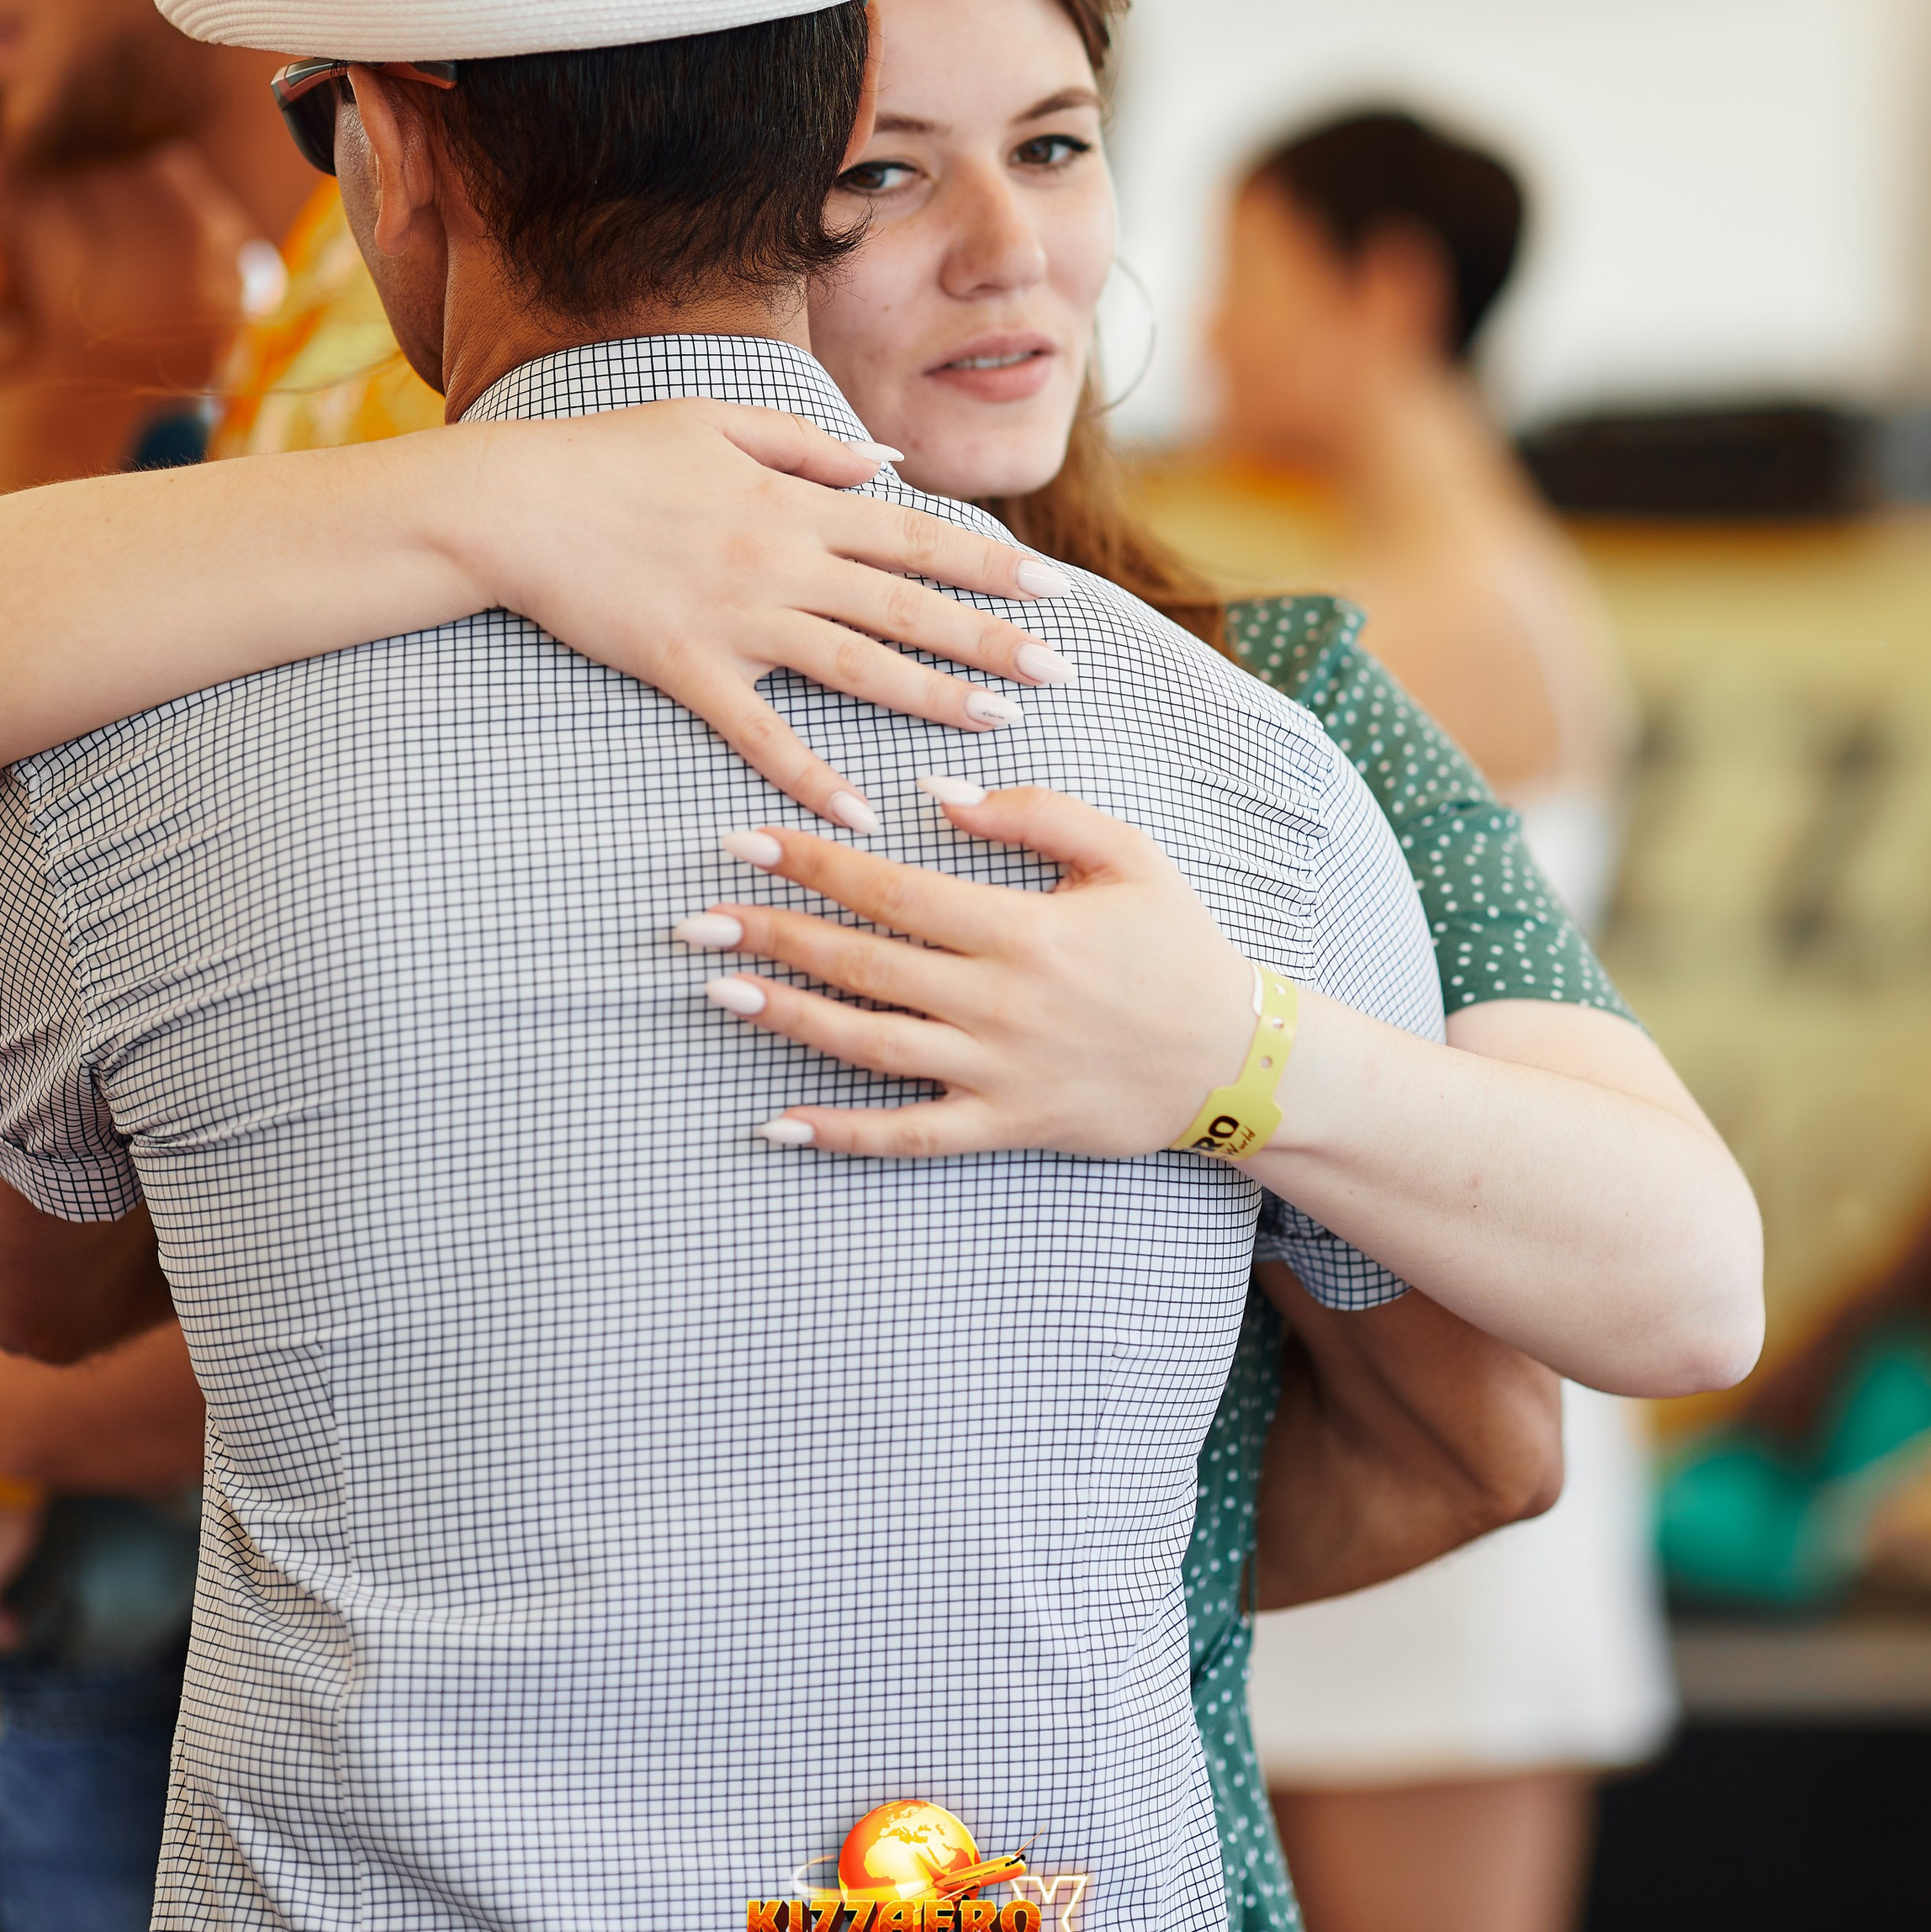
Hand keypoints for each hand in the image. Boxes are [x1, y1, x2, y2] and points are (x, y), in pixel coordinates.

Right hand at [457, 404, 1072, 830]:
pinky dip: (813, 775)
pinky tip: (862, 811)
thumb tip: (889, 465)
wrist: (516, 503)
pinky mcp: (688, 668)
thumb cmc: (610, 454)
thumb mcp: (715, 420)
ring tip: (998, 726)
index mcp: (795, 500)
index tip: (1057, 588)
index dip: (994, 563)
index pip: (918, 534)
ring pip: (858, 665)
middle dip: (994, 639)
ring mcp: (737, 618)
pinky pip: (762, 732)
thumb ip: (809, 444)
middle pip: (910, 603)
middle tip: (1063, 673)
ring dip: (933, 698)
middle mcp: (782, 558)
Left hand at [674, 781, 1260, 1154]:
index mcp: (1022, 928)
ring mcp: (997, 1070)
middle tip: (696, 916)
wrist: (1234, 1059)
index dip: (814, 863)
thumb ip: (1034, 815)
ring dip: (789, 1016)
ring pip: (871, 1044)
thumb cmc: (1176, 945)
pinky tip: (779, 1123)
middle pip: (864, 962)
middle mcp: (999, 1001)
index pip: (894, 888)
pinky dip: (843, 1133)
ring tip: (719, 987)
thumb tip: (937, 796)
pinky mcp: (1005, 1125)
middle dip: (774, 933)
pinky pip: (910, 1134)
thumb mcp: (1125, 855)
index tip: (747, 840)